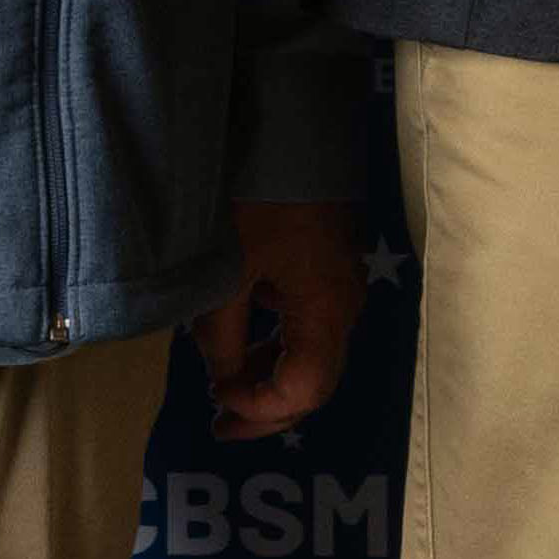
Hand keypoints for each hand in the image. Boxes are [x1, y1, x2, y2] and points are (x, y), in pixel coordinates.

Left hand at [193, 202, 366, 440]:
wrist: (290, 132)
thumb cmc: (258, 202)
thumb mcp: (227, 271)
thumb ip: (223, 334)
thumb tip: (223, 376)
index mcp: (325, 308)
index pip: (305, 389)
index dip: (260, 408)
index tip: (215, 399)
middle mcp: (344, 305)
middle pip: (316, 381)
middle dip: (267, 410)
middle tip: (219, 426)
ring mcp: (340, 286)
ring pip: (313, 355)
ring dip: (270, 380)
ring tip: (223, 388)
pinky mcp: (327, 269)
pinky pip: (308, 327)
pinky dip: (277, 348)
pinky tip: (244, 344)